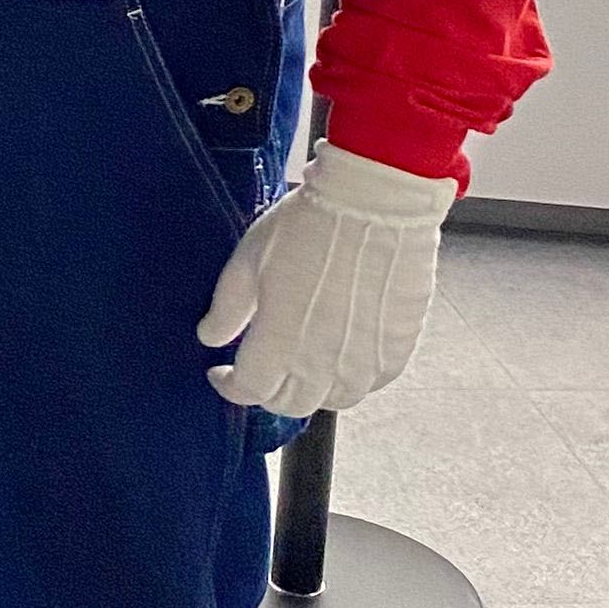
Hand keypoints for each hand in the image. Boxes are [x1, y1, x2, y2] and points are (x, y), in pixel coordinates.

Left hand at [195, 140, 457, 417]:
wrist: (374, 204)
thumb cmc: (304, 225)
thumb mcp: (248, 259)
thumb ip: (228, 308)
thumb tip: (210, 338)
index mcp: (279, 346)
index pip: (248, 389)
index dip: (229, 385)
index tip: (220, 372)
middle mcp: (323, 367)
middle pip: (290, 404)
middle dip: (267, 391)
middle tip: (260, 367)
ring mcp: (365, 363)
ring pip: (333, 400)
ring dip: (311, 389)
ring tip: (300, 363)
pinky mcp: (398, 350)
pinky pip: (371, 383)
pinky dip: (351, 378)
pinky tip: (341, 353)